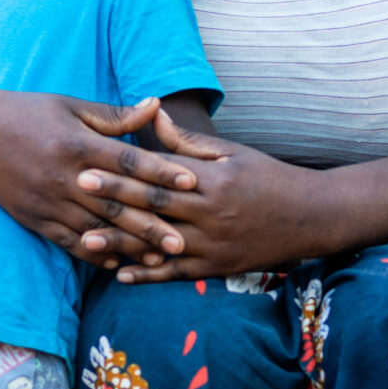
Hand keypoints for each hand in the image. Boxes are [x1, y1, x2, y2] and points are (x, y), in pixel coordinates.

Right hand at [0, 89, 204, 267]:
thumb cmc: (25, 111)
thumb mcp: (69, 105)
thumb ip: (114, 114)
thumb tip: (156, 105)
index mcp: (75, 143)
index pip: (127, 161)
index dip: (160, 172)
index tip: (191, 181)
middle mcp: (63, 176)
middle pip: (116, 203)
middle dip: (151, 222)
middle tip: (184, 239)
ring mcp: (46, 201)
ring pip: (95, 229)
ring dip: (128, 245)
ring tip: (159, 259)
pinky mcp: (33, 218)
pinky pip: (67, 241)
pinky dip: (93, 253)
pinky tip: (117, 263)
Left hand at [76, 108, 326, 282]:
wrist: (310, 217)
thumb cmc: (268, 177)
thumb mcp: (232, 152)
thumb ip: (187, 140)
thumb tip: (150, 112)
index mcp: (211, 179)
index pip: (157, 175)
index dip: (121, 171)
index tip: (88, 164)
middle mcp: (210, 212)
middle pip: (152, 207)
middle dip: (112, 200)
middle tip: (76, 191)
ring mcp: (213, 244)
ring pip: (159, 244)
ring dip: (121, 243)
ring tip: (85, 240)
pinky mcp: (218, 268)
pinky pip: (177, 274)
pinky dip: (149, 276)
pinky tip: (121, 275)